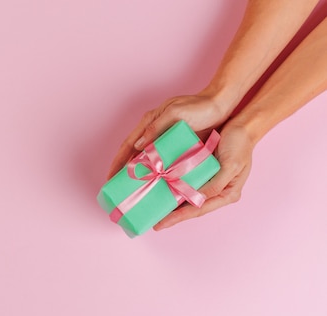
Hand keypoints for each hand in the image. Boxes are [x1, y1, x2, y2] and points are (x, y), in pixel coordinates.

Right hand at [106, 93, 230, 179]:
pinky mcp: (178, 147)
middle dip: (124, 172)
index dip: (117, 162)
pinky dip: (158, 175)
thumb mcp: (174, 113)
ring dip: (141, 176)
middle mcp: (154, 133)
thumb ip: (155, 128)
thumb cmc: (198, 106)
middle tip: (118, 190)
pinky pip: (163, 164)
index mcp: (149, 123)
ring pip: (147, 162)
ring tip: (136, 192)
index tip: (110, 178)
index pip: (127, 146)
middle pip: (133, 155)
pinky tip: (158, 187)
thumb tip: (137, 146)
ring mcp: (165, 141)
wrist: (221, 106)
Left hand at [153, 123, 254, 230]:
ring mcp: (209, 183)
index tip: (162, 224)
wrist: (242, 126)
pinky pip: (186, 183)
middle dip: (173, 215)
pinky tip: (160, 189)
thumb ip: (216, 184)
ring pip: (187, 198)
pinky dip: (174, 188)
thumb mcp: (231, 165)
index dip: (179, 217)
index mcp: (227, 194)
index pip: (198, 209)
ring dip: (171, 203)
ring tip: (154, 210)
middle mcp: (217, 192)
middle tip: (154, 222)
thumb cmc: (240, 145)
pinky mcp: (203, 172)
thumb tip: (198, 198)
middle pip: (191, 207)